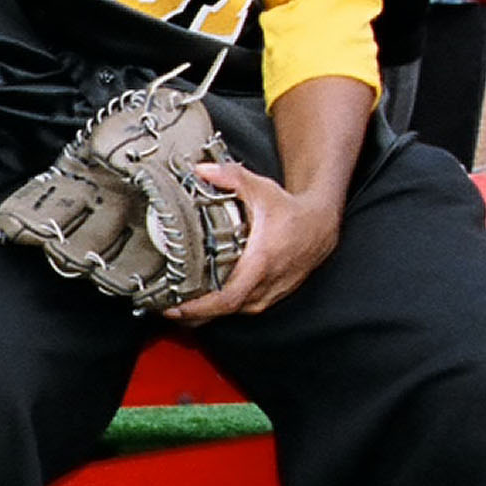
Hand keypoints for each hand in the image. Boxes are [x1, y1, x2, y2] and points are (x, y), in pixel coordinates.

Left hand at [163, 160, 342, 321]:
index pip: (226, 298)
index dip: (198, 308)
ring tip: (176, 306)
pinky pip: (239, 308)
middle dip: (191, 314)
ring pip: (230, 313)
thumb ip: (231, 177)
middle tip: (164, 307)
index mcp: (261, 263)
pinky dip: (218, 309)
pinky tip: (201, 303)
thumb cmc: (292, 212)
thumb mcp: (262, 190)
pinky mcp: (269, 297)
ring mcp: (268, 294)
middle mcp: (265, 284)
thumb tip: (201, 170)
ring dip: (203, 313)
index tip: (173, 308)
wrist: (321, 226)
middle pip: (222, 311)